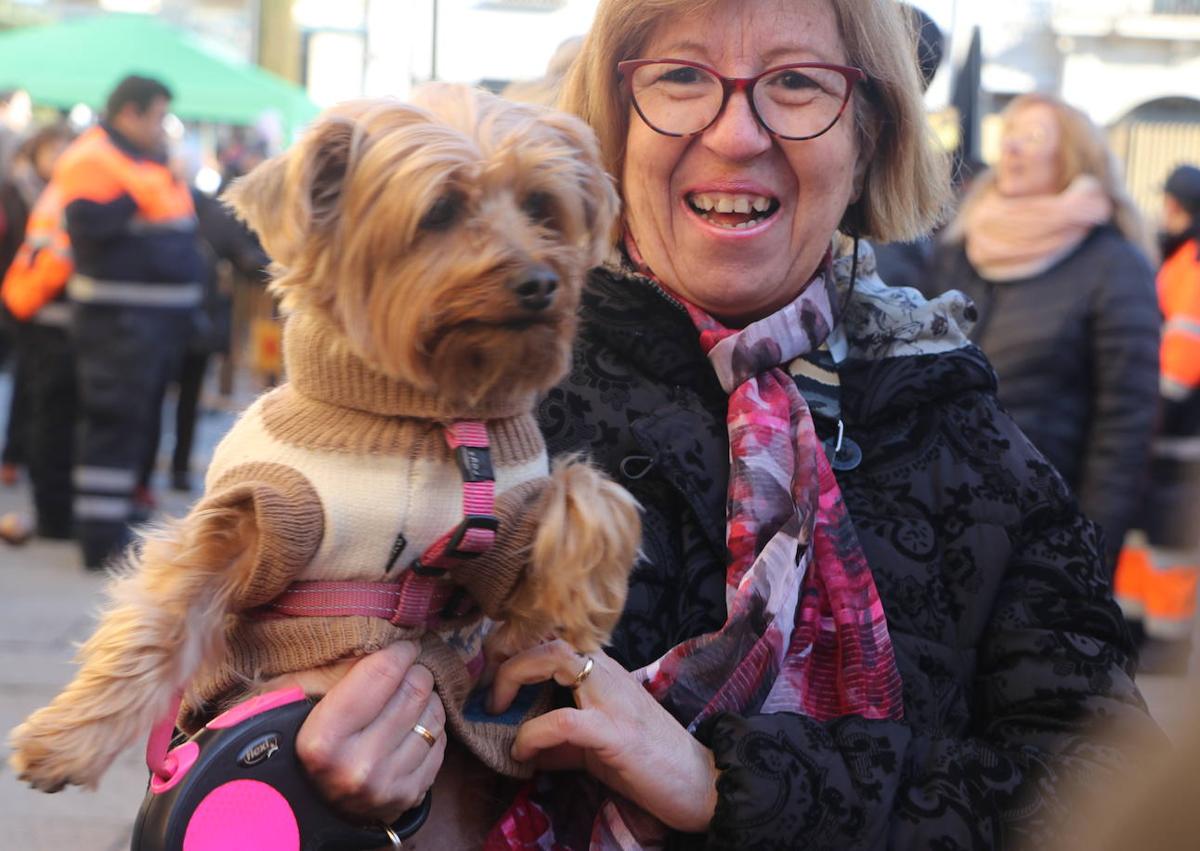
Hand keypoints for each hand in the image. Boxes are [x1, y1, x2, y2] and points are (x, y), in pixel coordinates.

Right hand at [296, 641, 445, 822]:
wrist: (310, 801)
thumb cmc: (306, 736)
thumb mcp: (299, 697)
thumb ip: (332, 665)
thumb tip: (381, 635)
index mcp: (324, 738)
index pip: (383, 672)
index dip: (399, 651)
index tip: (400, 647)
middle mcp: (358, 766)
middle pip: (415, 689)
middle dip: (413, 671)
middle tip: (404, 671)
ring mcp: (387, 785)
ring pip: (434, 713)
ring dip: (425, 698)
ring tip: (406, 698)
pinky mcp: (411, 795)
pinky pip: (441, 741)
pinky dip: (430, 725)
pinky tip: (411, 725)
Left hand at [490, 640, 718, 833]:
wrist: (699, 783)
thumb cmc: (648, 762)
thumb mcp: (594, 745)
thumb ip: (558, 739)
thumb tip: (515, 745)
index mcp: (603, 671)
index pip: (552, 639)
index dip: (514, 650)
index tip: (490, 678)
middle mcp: (607, 673)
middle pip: (548, 638)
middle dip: (507, 660)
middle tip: (489, 695)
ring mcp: (613, 699)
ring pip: (556, 659)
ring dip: (515, 679)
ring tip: (499, 710)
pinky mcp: (616, 732)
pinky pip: (563, 720)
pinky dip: (533, 733)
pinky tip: (522, 752)